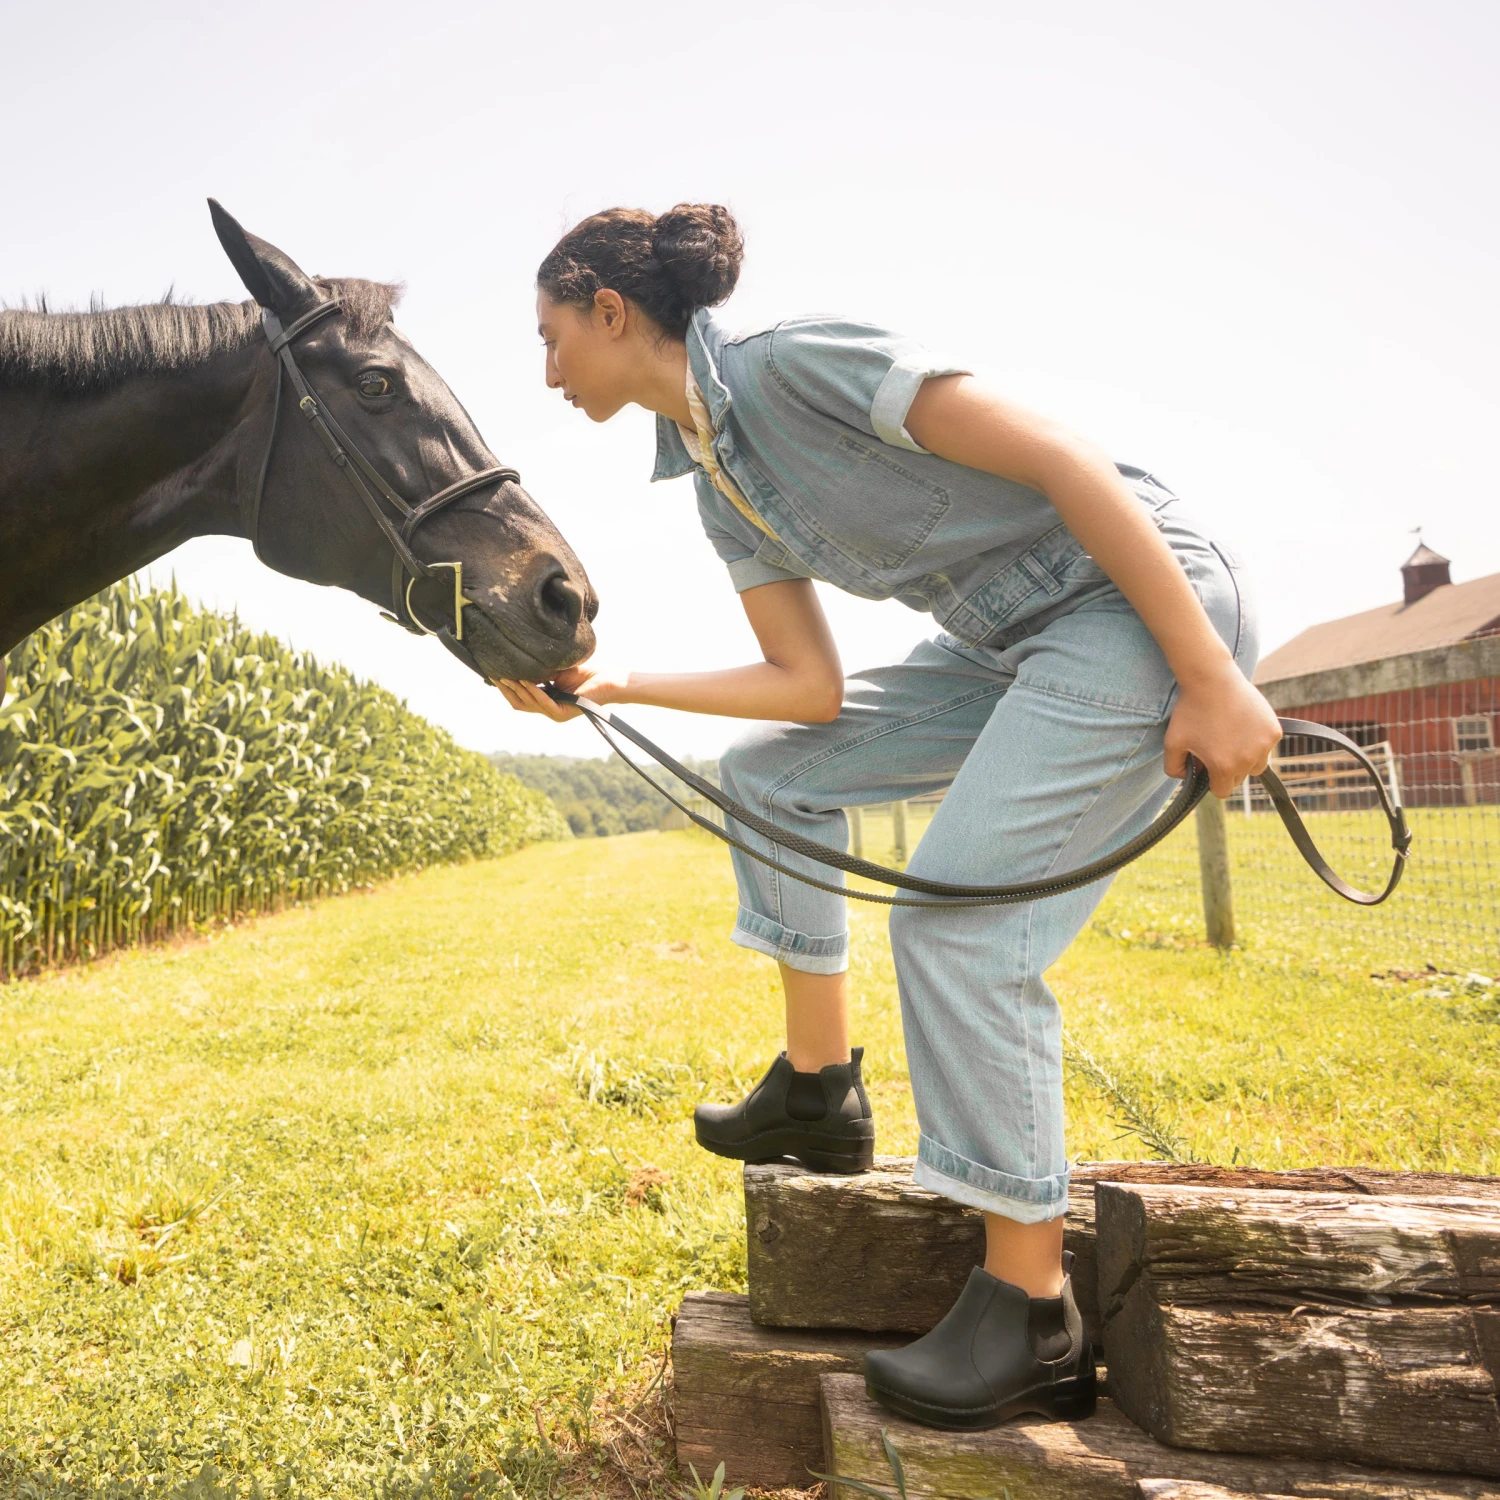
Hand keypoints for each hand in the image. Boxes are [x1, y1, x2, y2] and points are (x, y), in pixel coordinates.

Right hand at [492, 662, 628, 722]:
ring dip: (517, 689)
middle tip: (495, 675)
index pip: (520, 698)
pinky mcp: (563, 713)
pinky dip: (533, 691)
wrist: (607, 681)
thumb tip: (519, 663)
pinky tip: (526, 681)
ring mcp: (555, 714)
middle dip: (506, 689)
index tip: (494, 674)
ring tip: (507, 676)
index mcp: (546, 702)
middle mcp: (548, 710)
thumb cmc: (585, 674)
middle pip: (520, 703)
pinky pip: (544, 702)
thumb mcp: (555, 671)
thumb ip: (539, 671)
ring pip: (529, 703)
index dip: (506, 688)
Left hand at [1163, 660, 1281, 798]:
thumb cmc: (1190, 711)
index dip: (1212, 781)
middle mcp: (1249, 759)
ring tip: (1230, 738)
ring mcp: (1264, 745)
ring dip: (1245, 758)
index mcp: (1224, 767)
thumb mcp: (1172, 743)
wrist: (1211, 679)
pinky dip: (1257, 741)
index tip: (1207, 767)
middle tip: (1216, 748)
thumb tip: (1187, 778)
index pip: (1222, 791)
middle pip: (1239, 778)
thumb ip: (1174, 768)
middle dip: (1227, 769)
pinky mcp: (1274, 730)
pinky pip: (1266, 746)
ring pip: (1256, 765)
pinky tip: (1242, 725)